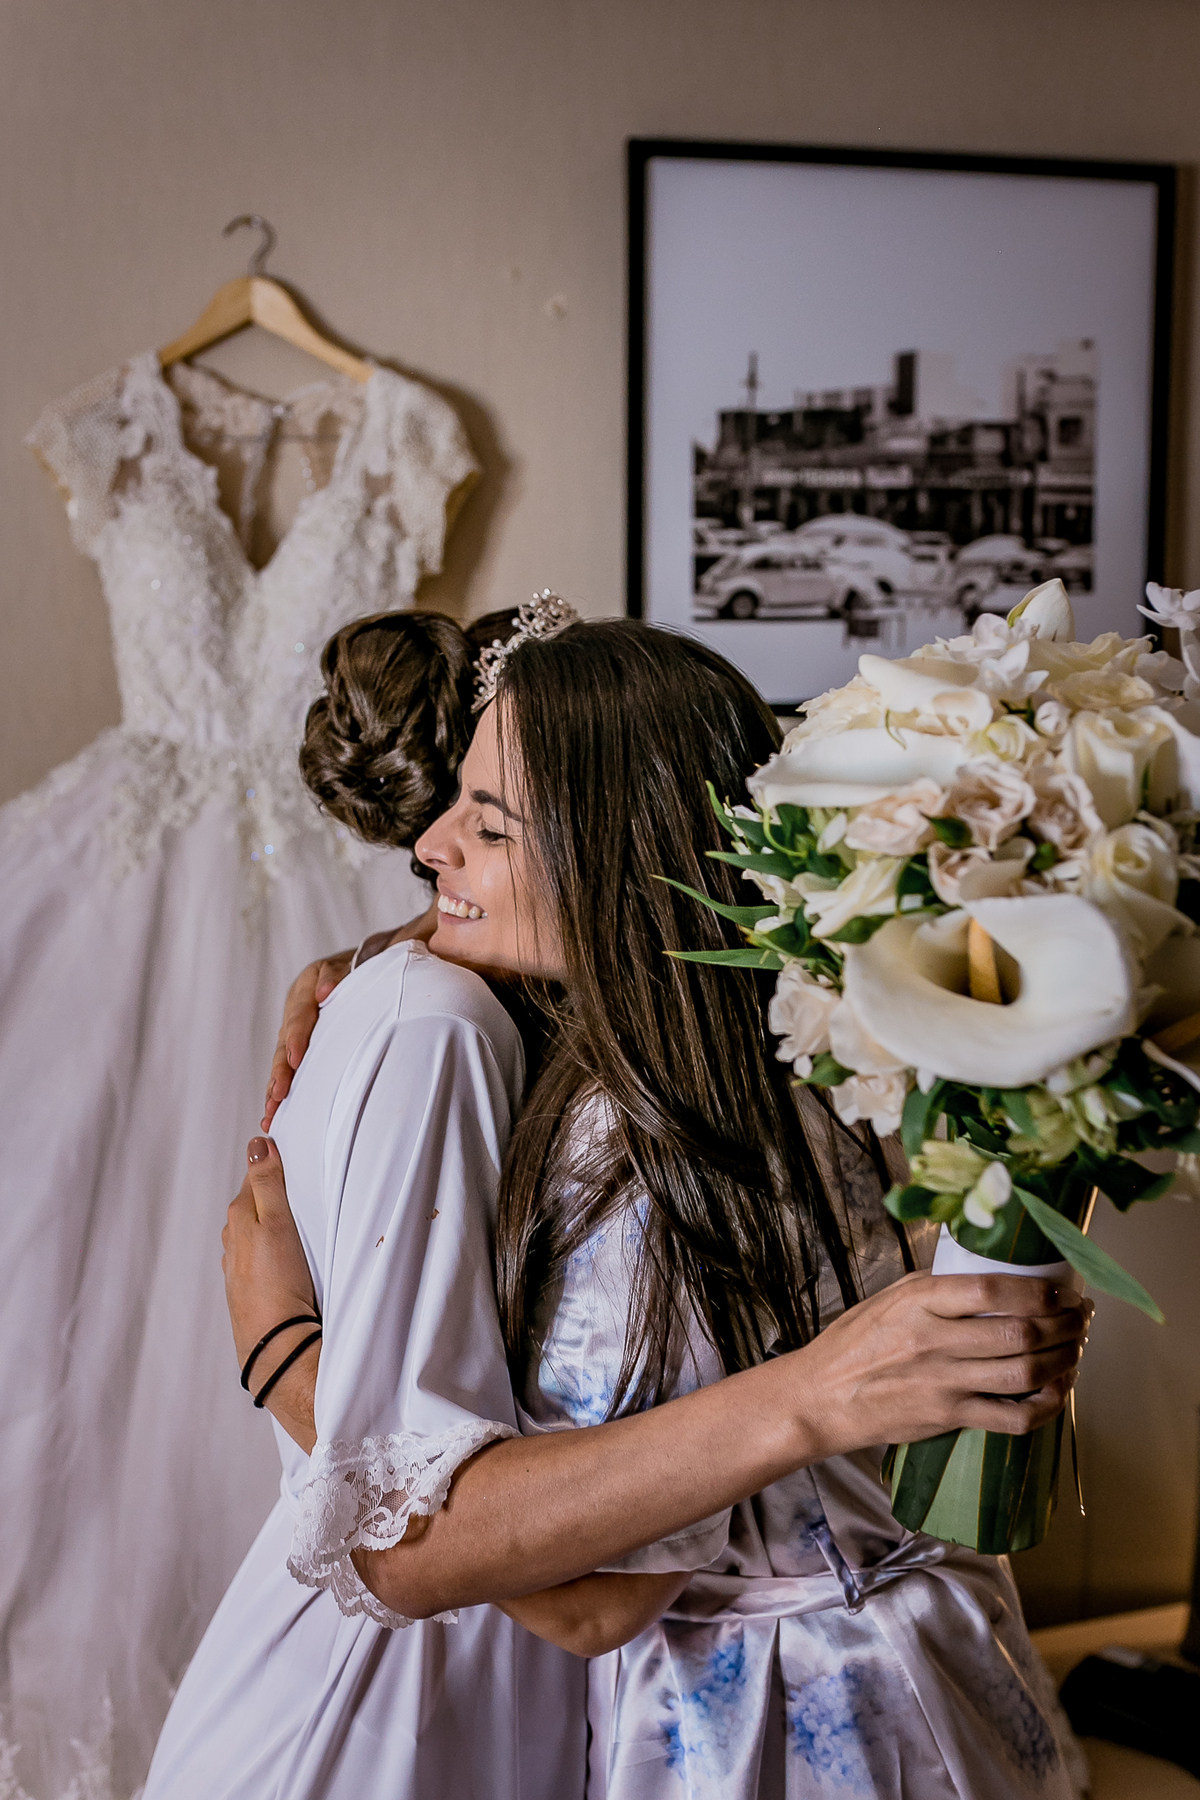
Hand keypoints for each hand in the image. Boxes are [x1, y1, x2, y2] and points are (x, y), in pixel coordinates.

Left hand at [222, 1139, 321, 1449]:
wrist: (278, 1345)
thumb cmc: (280, 1284)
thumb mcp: (277, 1224)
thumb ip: (267, 1183)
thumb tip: (258, 1143)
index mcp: (239, 1217)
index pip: (256, 1176)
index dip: (275, 1164)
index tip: (297, 1156)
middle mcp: (233, 1240)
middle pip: (256, 1203)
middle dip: (276, 1193)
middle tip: (306, 1186)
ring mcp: (240, 1266)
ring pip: (260, 1231)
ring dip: (277, 1222)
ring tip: (303, 1221)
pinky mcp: (251, 1287)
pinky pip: (264, 1256)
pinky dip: (277, 1248)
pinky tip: (292, 1256)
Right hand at [262, 950, 354, 1128]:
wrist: (359, 966)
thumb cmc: (359, 966)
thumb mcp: (348, 964)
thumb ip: (335, 976)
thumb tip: (324, 992)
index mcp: (305, 990)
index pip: (299, 1016)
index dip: (296, 1037)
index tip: (295, 1059)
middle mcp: (295, 1013)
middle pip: (284, 1044)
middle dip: (281, 1071)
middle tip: (277, 1094)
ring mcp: (294, 1032)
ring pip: (282, 1061)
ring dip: (275, 1086)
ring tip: (270, 1112)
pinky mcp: (297, 1047)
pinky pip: (287, 1068)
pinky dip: (279, 1090)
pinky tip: (273, 1115)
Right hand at [795, 1271, 1092, 1457]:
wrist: (822, 1397)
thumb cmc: (855, 1342)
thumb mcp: (891, 1298)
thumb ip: (940, 1289)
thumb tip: (993, 1277)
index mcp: (920, 1302)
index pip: (993, 1290)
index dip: (1039, 1290)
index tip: (1061, 1288)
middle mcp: (935, 1341)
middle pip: (1021, 1332)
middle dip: (1065, 1323)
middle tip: (1081, 1316)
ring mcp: (945, 1383)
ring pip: (1025, 1373)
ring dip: (1064, 1360)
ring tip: (1076, 1347)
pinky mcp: (949, 1418)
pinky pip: (1012, 1417)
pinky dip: (1047, 1406)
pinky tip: (1058, 1391)